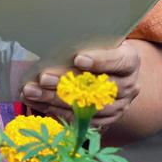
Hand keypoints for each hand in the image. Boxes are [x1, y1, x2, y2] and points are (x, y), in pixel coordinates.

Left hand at [20, 41, 141, 129]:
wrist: (112, 71)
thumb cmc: (99, 49)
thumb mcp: (97, 40)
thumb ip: (83, 42)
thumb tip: (50, 41)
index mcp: (130, 61)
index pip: (118, 61)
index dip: (99, 61)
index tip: (78, 59)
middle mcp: (128, 86)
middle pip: (99, 88)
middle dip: (68, 83)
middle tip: (43, 78)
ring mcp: (118, 106)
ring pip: (87, 107)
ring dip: (56, 100)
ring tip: (32, 92)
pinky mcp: (105, 120)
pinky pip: (81, 121)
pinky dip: (56, 112)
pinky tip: (38, 103)